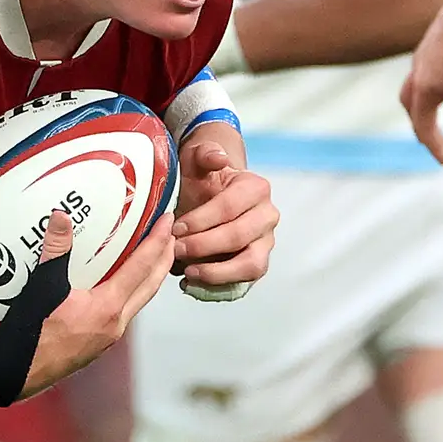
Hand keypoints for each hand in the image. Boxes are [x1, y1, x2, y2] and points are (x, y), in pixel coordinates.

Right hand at [21, 209, 178, 398]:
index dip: (157, 241)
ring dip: (150, 278)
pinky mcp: (98, 344)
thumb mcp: (42, 287)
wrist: (16, 373)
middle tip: (172, 235)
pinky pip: (125, 312)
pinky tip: (120, 286)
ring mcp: (109, 337)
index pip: (142, 267)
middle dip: (164, 259)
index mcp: (108, 307)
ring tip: (153, 257)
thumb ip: (55, 251)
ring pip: (140, 301)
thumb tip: (61, 217)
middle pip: (151, 286)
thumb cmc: (30, 335)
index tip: (167, 221)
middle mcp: (116, 323)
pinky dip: (131, 293)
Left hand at [169, 133, 273, 292]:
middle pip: (239, 237)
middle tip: (176, 250)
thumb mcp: (198, 158)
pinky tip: (193, 285)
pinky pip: (243, 284)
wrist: (208, 193)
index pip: (230, 207)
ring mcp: (264, 243)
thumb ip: (205, 153)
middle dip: (204, 246)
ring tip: (187, 273)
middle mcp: (267, 217)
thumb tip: (217, 159)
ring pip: (251, 265)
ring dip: (217, 272)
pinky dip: (218, 289)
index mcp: (257, 189)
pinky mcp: (255, 264)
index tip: (175, 228)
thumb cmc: (201, 177)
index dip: (201, 220)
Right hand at [400, 12, 442, 166]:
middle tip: (433, 140)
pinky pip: (430, 65)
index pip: (423, 128)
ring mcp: (425, 51)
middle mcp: (417, 71)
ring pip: (418, 82)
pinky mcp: (438, 36)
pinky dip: (437, 80)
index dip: (437, 148)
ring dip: (426, 101)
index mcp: (423, 90)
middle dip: (421, 126)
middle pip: (410, 105)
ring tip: (440, 107)